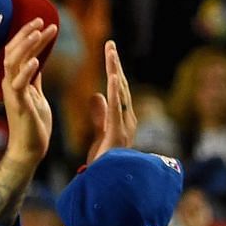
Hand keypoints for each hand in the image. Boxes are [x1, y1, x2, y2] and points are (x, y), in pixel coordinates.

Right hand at [0, 19, 55, 167]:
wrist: (30, 149)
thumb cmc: (34, 124)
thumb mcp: (36, 95)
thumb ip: (34, 79)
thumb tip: (37, 61)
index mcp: (17, 79)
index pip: (22, 51)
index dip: (32, 36)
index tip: (46, 24)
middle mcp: (11, 82)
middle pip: (14, 51)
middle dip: (27, 34)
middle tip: (41, 20)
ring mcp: (13, 92)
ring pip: (14, 63)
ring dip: (27, 46)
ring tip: (39, 33)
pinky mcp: (19, 105)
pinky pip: (20, 85)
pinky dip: (28, 72)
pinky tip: (38, 61)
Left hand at [87, 39, 135, 163]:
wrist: (109, 181)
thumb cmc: (106, 160)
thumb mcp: (101, 131)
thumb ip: (100, 113)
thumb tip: (96, 94)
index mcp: (123, 117)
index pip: (117, 89)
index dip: (113, 70)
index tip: (108, 52)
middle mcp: (129, 118)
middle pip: (121, 86)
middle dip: (115, 64)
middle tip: (110, 44)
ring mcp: (126, 125)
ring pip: (121, 93)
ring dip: (116, 72)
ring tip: (111, 53)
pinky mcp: (120, 131)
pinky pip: (118, 107)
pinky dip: (116, 91)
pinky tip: (113, 77)